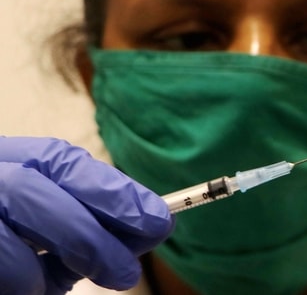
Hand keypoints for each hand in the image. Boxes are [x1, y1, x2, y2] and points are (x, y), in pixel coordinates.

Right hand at [0, 137, 173, 294]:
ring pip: (9, 244)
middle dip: (90, 238)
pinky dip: (27, 286)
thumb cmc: (19, 222)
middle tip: (127, 274)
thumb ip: (90, 210)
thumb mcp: (53, 206)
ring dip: (51, 273)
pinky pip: (1, 274)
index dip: (113, 191)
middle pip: (33, 192)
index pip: (64, 161)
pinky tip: (30, 283)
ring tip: (63, 280)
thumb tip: (151, 226)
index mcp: (14, 156)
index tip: (158, 220)